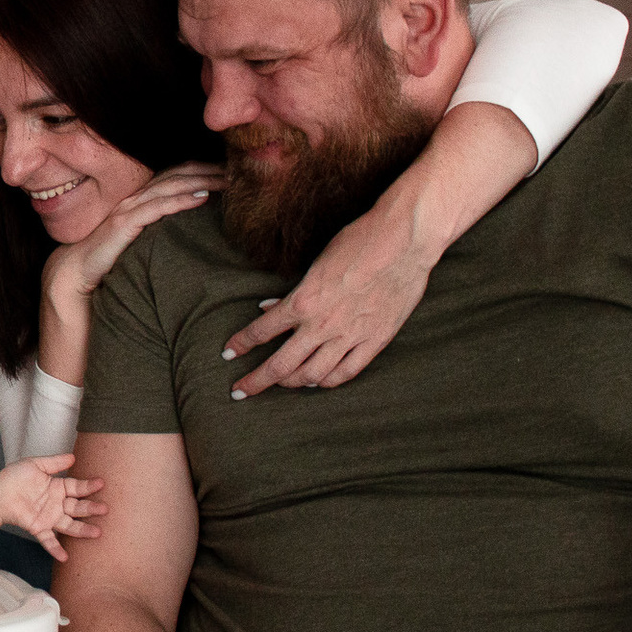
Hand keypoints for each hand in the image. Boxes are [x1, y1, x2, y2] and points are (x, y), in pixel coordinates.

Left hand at [0, 452, 105, 557]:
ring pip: (69, 525)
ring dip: (83, 530)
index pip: (77, 488)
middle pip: (77, 508)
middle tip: (105, 509)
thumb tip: (73, 457)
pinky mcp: (38, 528)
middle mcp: (57, 504)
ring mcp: (49, 518)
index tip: (101, 483)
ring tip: (97, 532)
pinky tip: (65, 557)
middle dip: (91, 509)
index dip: (88, 486)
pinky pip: (48, 540)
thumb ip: (54, 462)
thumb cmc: (14, 477)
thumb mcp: (35, 465)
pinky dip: (56, 549)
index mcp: (58, 488)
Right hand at [45, 162, 224, 304]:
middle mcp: (135, 199)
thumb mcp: (141, 243)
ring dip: (202, 181)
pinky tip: (202, 199)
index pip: (177, 177)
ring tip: (228, 180)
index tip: (231, 173)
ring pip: (171, 186)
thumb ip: (161, 233)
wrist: (75, 273)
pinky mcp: (124, 224)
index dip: (204, 171)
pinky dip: (181, 201)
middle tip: (240, 171)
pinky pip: (157, 208)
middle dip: (210, 171)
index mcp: (141, 201)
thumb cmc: (109, 261)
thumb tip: (191, 236)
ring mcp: (129, 209)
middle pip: (179, 175)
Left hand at [223, 196, 430, 398]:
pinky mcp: (375, 341)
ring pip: (312, 375)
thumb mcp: (316, 263)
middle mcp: (323, 325)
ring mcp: (350, 336)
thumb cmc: (358, 242)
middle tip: (240, 390)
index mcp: (303, 302)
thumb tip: (269, 309)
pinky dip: (327, 381)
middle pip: (280, 365)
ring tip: (280, 384)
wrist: (404, 242)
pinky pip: (346, 372)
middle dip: (256, 380)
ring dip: (290, 383)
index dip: (241, 344)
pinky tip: (317, 382)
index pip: (261, 331)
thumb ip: (294, 292)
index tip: (228, 353)